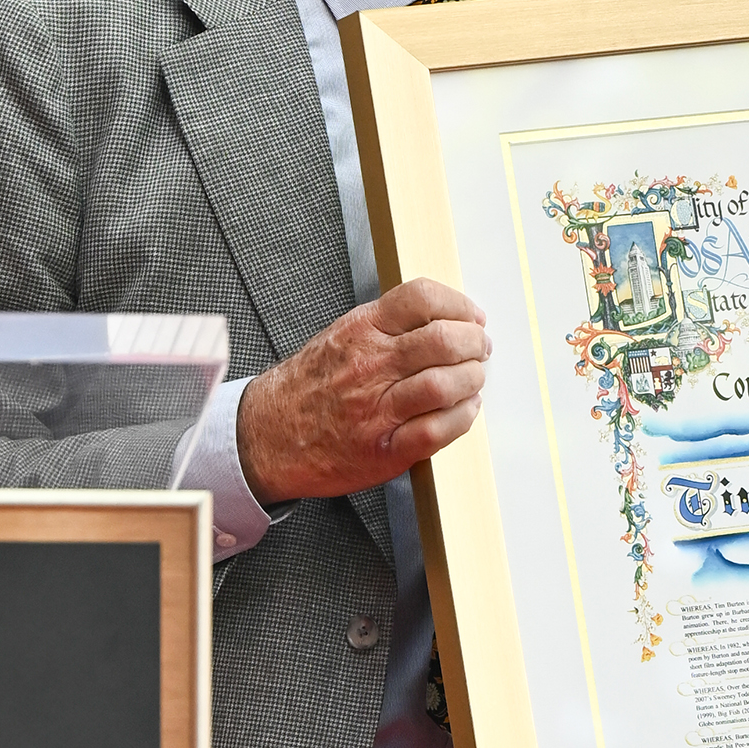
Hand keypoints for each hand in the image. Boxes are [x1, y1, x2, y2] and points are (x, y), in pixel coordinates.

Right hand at [235, 277, 489, 504]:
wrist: (268, 435)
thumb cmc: (312, 385)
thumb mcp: (343, 336)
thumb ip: (390, 325)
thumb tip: (448, 317)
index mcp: (361, 330)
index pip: (421, 298)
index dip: (459, 305)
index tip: (473, 318)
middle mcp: (369, 365)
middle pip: (442, 341)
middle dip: (474, 344)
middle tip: (480, 350)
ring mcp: (376, 408)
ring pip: (444, 384)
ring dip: (472, 380)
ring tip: (472, 380)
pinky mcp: (384, 449)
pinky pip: (436, 430)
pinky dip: (462, 418)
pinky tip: (463, 410)